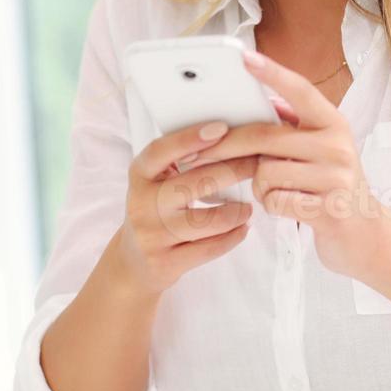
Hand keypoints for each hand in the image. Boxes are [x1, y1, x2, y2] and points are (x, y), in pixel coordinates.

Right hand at [116, 121, 258, 295]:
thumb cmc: (155, 211)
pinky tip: (242, 229)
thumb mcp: (156, 183)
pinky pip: (209, 248)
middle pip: (193, 183)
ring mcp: (151, 235)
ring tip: (248, 208)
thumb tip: (229, 138)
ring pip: (206, 220)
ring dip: (236, 213)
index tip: (222, 128)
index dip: (189, 138)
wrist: (134, 261)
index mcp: (139, 176)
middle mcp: (141, 204)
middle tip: (257, 163)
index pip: (160, 151)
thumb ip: (180, 163)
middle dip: (233, 170)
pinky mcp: (165, 262)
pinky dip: (232, 237)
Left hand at [191, 49, 390, 278]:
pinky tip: (287, 207)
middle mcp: (338, 145)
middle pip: (266, 137)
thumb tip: (264, 102)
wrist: (368, 236)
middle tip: (198, 154)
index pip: (300, 90)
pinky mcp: (329, 208)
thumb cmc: (333, 188)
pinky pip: (275, 200)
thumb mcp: (322, 149)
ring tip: (277, 190)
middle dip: (227, 147)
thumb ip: (295, 126)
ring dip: (259, 185)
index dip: (271, 73)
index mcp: (333, 123)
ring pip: (266, 172)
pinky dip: (271, 205)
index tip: (244, 58)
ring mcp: (336, 177)